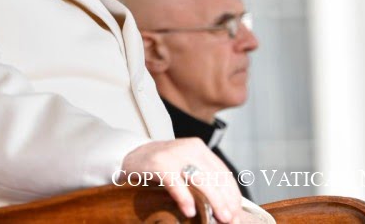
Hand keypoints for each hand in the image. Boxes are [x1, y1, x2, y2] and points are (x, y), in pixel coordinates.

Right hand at [121, 138, 242, 222]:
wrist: (126, 155)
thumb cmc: (159, 167)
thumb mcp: (183, 168)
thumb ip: (201, 181)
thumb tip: (224, 208)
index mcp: (199, 148)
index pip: (223, 173)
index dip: (232, 195)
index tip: (237, 213)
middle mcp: (189, 147)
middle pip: (215, 178)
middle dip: (225, 202)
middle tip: (231, 220)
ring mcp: (173, 154)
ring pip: (201, 180)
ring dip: (212, 202)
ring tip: (218, 219)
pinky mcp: (158, 163)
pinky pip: (176, 182)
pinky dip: (185, 198)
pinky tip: (190, 212)